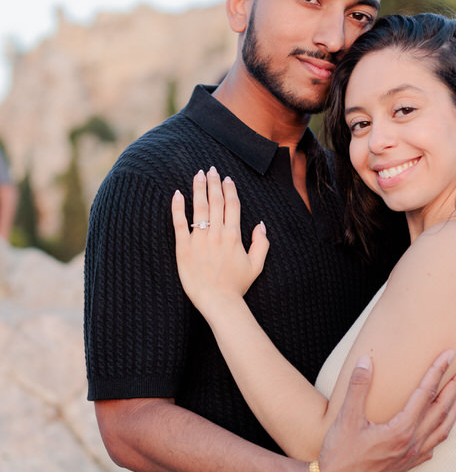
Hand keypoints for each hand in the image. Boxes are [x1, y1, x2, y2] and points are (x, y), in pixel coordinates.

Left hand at [172, 168, 268, 314]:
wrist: (218, 302)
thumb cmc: (237, 286)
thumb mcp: (256, 266)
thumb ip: (261, 244)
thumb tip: (261, 225)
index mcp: (234, 236)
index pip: (232, 205)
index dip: (230, 189)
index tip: (227, 179)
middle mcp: (217, 233)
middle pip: (215, 201)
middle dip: (214, 183)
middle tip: (211, 169)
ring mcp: (199, 239)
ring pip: (199, 207)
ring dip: (199, 188)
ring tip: (198, 174)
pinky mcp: (184, 248)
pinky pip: (179, 223)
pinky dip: (178, 207)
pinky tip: (177, 194)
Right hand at [318, 352, 455, 471]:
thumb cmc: (338, 453)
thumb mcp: (346, 417)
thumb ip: (358, 387)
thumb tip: (365, 360)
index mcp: (401, 430)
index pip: (426, 393)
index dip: (438, 371)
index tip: (450, 355)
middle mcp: (412, 443)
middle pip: (442, 410)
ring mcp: (412, 456)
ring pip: (443, 429)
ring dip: (455, 408)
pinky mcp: (407, 466)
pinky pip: (434, 445)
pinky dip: (444, 430)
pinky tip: (443, 425)